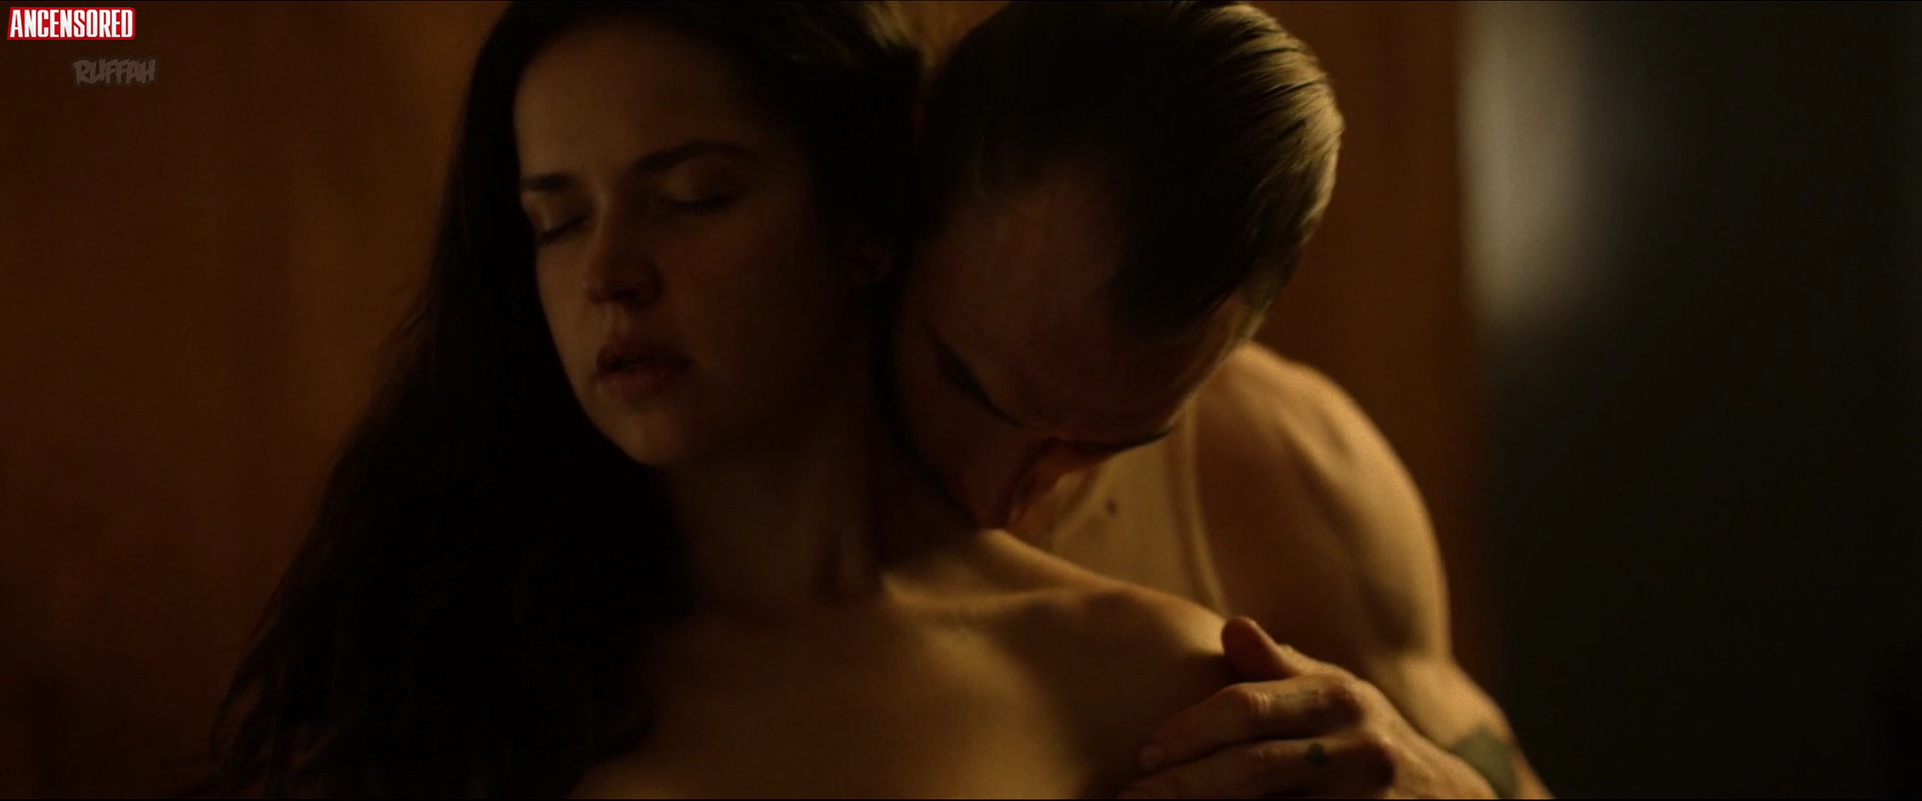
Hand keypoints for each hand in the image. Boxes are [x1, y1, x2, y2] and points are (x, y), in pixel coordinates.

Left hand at [1120, 617, 1496, 798]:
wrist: (1450, 800)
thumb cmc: (1366, 741)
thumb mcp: (1334, 696)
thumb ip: (1279, 669)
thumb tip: (1230, 626)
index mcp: (1338, 697)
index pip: (1248, 707)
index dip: (1190, 729)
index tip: (1146, 753)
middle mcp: (1358, 746)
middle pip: (1253, 768)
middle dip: (1184, 785)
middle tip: (1131, 798)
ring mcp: (1367, 798)